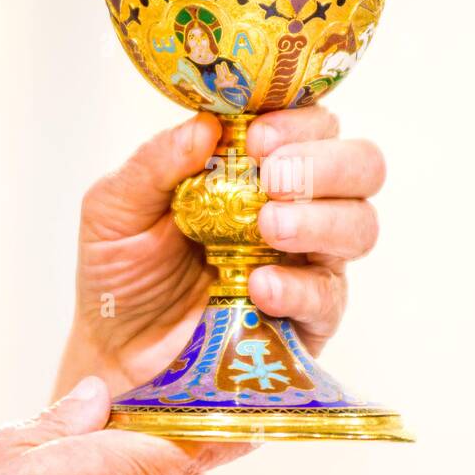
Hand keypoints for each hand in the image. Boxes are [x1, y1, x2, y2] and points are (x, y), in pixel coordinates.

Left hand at [54, 106, 385, 474]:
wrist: (113, 353)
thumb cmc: (121, 272)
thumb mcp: (115, 208)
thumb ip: (155, 163)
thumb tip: (205, 127)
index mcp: (255, 166)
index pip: (310, 122)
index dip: (298, 121)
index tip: (258, 138)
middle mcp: (295, 206)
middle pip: (361, 165)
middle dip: (327, 165)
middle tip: (274, 180)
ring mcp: (308, 263)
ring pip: (360, 225)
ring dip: (321, 220)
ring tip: (268, 229)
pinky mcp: (307, 321)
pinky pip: (328, 297)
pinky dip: (299, 286)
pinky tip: (260, 285)